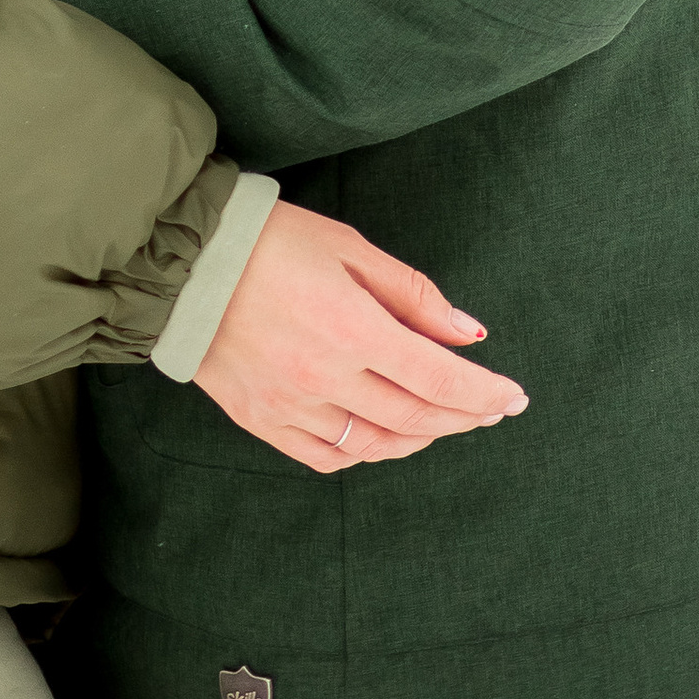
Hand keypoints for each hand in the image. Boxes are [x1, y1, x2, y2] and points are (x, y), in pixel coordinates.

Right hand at [192, 204, 528, 473]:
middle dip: (463, 416)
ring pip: (375, 445)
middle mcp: (325, 377)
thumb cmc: (269, 241)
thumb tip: (467, 332)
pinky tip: (382, 439)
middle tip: (489, 410)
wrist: (184, 260)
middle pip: (415, 416)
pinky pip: (327, 457)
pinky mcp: (261, 420)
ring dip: (420, 438)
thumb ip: (411, 294)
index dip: (483, 393)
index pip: (437, 378)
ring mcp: (291, 405)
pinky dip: (365, 454)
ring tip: (443, 422)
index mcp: (351, 327)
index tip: (514, 398)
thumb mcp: (348, 247)